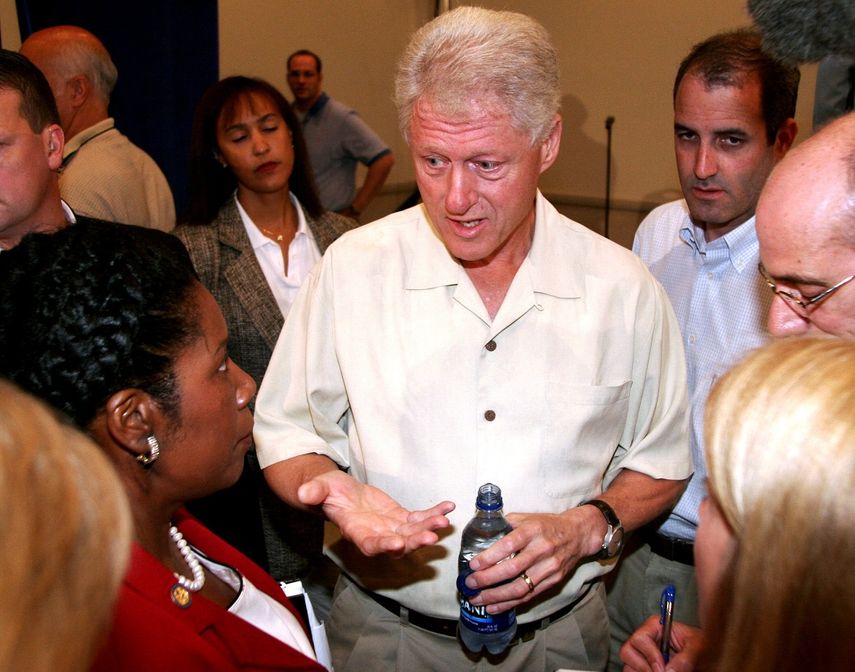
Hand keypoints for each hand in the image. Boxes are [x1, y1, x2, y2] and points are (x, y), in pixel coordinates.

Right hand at [298, 470, 453, 557]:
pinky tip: (448, 506)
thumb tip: (303, 493)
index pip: (371, 544)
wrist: (339, 492)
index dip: (384, 545)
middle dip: (414, 541)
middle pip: (398, 543)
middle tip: (431, 537)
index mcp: (356, 532)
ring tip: (443, 520)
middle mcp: (376, 534)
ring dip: (429, 527)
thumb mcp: (318, 489)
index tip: (397, 543)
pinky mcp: (401, 517)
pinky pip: (420, 517)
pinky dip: (434, 513)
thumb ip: (313, 493)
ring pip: (413, 532)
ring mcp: (391, 527)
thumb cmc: (327, 492)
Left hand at [463, 507, 602, 612]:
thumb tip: (480, 533)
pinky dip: (509, 603)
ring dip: (496, 596)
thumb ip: (505, 524)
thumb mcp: (527, 517)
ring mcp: (549, 567)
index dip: (490, 556)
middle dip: (488, 579)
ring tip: (477, 599)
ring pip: (520, 587)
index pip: (509, 544)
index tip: (473, 565)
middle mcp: (542, 549)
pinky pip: (528, 596)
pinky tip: (494, 606)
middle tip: (470, 584)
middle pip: (512, 569)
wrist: (578, 534)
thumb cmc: (547, 525)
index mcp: (533, 530)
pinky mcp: (553, 581)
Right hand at [620, 614, 703, 671]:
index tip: (662, 668)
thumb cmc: (702, 647)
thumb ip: (686, 657)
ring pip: (628, 666)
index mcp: (656, 627)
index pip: (640, 638)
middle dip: (643, 666)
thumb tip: (669, 670)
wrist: (705, 659)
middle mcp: (645, 640)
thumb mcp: (699, 647)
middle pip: (627, 652)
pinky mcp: (642, 668)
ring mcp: (642, 655)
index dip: (650, 654)